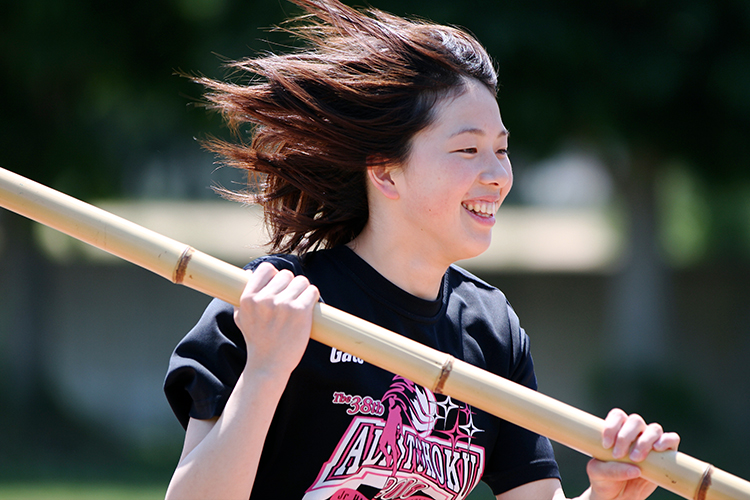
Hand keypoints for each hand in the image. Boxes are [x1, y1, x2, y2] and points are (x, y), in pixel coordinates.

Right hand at [233, 262, 319, 377]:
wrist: (268, 365)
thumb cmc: (256, 340)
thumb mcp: (241, 317)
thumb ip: (243, 295)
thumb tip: (250, 273)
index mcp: (249, 298)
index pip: (267, 268)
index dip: (274, 276)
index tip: (278, 287)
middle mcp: (265, 299)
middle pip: (287, 275)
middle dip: (290, 286)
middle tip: (288, 302)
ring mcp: (283, 304)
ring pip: (302, 281)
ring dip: (303, 291)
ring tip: (297, 306)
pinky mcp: (300, 311)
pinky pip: (312, 291)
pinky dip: (312, 298)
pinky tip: (307, 308)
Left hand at [585, 409, 679, 499]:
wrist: (619, 498)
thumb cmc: (605, 480)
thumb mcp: (597, 474)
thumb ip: (609, 469)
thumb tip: (635, 469)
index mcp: (616, 430)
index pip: (617, 416)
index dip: (612, 426)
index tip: (606, 445)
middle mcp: (635, 433)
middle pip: (635, 420)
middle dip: (626, 436)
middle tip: (618, 455)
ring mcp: (650, 442)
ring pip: (654, 429)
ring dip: (644, 441)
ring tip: (635, 458)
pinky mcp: (665, 454)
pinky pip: (672, 439)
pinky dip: (667, 440)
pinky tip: (657, 448)